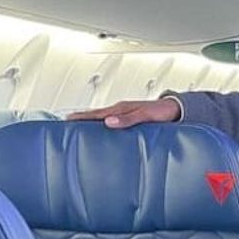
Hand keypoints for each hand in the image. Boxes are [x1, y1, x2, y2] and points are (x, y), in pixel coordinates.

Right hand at [66, 98, 180, 128]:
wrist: (174, 110)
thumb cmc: (162, 112)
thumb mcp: (145, 115)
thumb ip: (128, 119)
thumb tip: (109, 122)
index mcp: (121, 108)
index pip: (96, 113)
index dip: (81, 117)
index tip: (66, 120)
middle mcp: (120, 110)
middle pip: (95, 114)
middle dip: (80, 118)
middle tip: (64, 124)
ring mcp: (124, 113)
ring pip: (102, 117)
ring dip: (90, 122)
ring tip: (77, 128)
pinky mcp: (129, 118)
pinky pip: (111, 121)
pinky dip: (101, 124)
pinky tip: (99, 130)